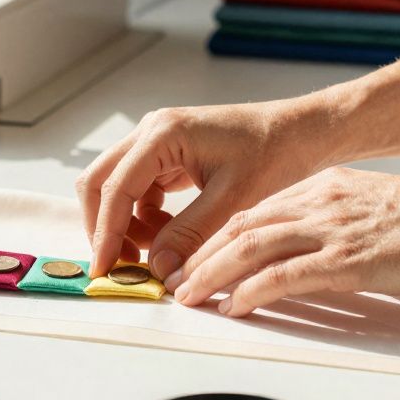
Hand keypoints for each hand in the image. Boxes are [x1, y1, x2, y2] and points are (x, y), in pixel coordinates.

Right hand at [75, 101, 335, 278]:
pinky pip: (139, 190)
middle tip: (120, 265)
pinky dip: (145, 217)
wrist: (299, 133)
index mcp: (164, 134)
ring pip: (116, 188)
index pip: (116, 187)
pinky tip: (170, 235)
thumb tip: (157, 269)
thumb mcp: (233, 201)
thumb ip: (190, 235)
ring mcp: (156, 141)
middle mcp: (151, 131)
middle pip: (100, 182)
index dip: (105, 232)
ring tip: (158, 252)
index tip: (104, 268)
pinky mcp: (167, 154)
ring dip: (126, 224)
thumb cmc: (274, 154)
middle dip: (104, 226)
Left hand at [169, 167, 399, 315]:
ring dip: (212, 273)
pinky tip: (234, 306)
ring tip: (188, 296)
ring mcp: (333, 229)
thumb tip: (319, 254)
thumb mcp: (379, 213)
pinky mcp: (348, 259)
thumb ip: (342, 227)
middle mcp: (322, 202)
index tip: (197, 257)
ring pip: (251, 247)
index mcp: (329, 188)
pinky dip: (252, 291)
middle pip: (242, 226)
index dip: (219, 236)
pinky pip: (285, 275)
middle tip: (175, 279)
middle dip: (202, 254)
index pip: (258, 211)